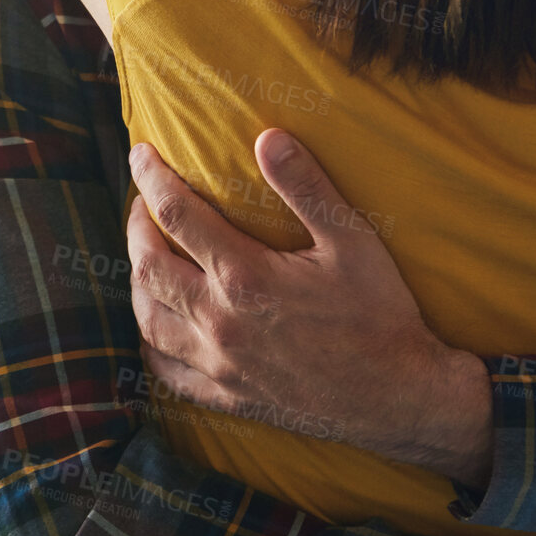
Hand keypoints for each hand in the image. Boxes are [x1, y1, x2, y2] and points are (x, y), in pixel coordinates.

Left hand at [125, 131, 492, 488]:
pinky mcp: (227, 397)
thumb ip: (306, 186)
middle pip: (149, 267)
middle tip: (141, 201)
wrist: (399, 397)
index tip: (141, 154)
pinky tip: (158, 324)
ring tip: (144, 254)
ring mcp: (219, 365)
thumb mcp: (352, 240)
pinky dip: (150, 343)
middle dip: (136, 227)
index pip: (177, 216)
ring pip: (149, 320)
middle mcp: (220, 323)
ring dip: (137, 281)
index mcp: (245, 278)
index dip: (152, 179)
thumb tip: (268, 137)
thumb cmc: (380, 314)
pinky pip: (167, 372)